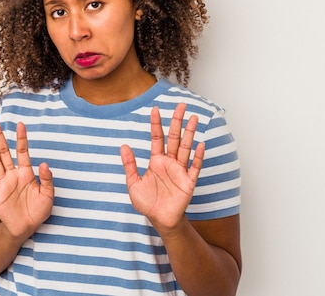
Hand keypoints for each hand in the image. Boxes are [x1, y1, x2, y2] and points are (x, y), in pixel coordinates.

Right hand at [0, 120, 53, 239]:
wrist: (26, 228)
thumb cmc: (38, 211)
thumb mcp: (48, 195)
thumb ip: (47, 179)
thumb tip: (43, 163)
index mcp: (26, 173)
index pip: (22, 151)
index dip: (21, 138)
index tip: (20, 124)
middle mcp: (13, 175)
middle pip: (4, 152)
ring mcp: (4, 184)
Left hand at [120, 103, 204, 231]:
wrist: (159, 220)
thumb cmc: (147, 202)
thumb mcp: (133, 183)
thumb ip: (129, 165)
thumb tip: (124, 146)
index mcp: (156, 161)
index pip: (157, 138)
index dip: (156, 124)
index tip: (154, 109)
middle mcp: (169, 162)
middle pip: (175, 137)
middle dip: (177, 121)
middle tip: (181, 105)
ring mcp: (180, 171)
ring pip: (186, 148)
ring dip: (190, 133)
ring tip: (194, 118)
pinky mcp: (188, 182)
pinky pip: (195, 167)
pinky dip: (198, 156)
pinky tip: (200, 144)